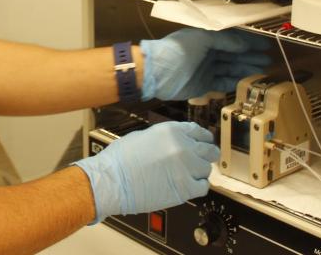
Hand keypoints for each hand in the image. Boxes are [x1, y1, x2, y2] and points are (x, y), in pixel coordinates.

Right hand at [73, 122, 217, 222]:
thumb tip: (175, 143)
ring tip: (186, 176)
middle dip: (206, 156)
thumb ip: (166, 138)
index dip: (204, 139)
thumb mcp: (143, 136)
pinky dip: (198, 187)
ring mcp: (186, 167)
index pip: (199, 132)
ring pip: (206, 169)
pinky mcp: (185, 188)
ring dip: (198, 173)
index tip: (204, 144)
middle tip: (200, 162)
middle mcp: (183, 146)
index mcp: (172, 131)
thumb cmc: (120, 160)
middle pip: (209, 150)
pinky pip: (203, 187)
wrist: (112, 181)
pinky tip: (188, 187)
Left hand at [140, 28, 270, 100]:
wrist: (158, 73)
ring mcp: (206, 70)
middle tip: (268, 60)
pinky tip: (248, 81)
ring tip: (262, 70)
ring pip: (230, 69)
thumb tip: (245, 44)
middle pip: (233, 55)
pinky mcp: (204, 85)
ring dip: (246, 69)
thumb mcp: (202, 38)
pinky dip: (235, 82)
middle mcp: (208, 53)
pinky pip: (223, 83)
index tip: (264, 45)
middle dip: (250, 57)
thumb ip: (225, 41)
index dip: (248, 43)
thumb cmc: (178, 50)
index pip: (232, 39)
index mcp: (206, 38)